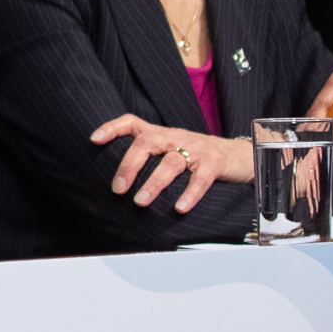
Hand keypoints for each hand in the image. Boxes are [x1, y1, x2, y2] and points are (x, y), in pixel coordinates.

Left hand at [95, 112, 251, 212]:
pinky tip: (179, 208)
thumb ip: (148, 158)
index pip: (133, 122)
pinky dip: (189, 194)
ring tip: (140, 202)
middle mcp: (175, 137)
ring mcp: (196, 148)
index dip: (112, 128)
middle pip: (147, 142)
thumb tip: (117, 183)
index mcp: (161, 134)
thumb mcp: (170, 150)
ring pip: (171, 163)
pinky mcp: (214, 162)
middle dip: (129, 166)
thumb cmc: (195, 156)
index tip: (94, 140)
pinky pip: (200, 179)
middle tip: (118, 189)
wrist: (238, 155)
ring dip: (154, 183)